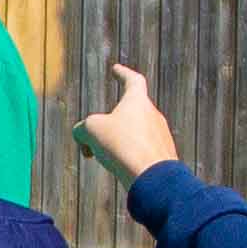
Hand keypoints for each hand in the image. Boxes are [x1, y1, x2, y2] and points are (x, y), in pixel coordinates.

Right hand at [73, 63, 179, 186]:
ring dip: (116, 143)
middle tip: (92, 135)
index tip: (116, 69)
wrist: (153, 178)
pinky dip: (128, 158)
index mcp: (138, 101)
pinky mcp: (164, 157)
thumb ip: (82, 128)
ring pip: (134, 134)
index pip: (133, 80)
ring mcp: (161, 136)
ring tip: (102, 158)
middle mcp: (153, 115)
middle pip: (129, 112)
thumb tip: (82, 135)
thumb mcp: (91, 130)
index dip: (123, 73)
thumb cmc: (122, 146)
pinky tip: (120, 170)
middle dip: (110, 122)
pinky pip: (142, 152)